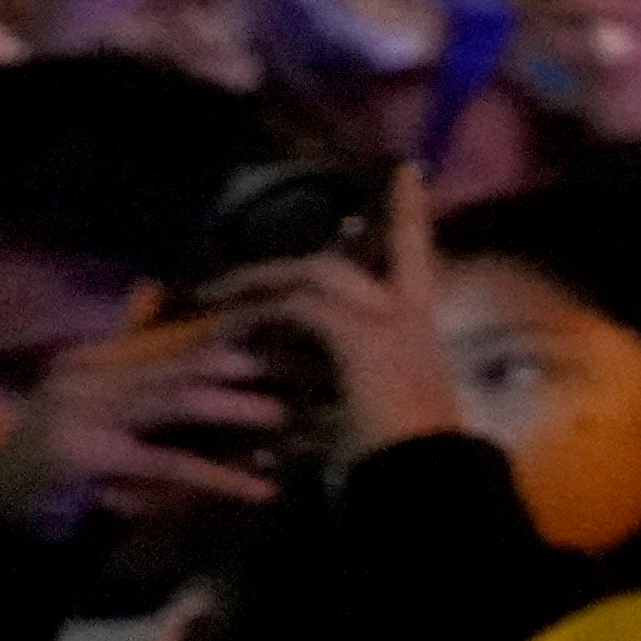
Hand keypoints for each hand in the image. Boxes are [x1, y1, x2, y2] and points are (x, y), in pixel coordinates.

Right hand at [0, 307, 296, 539]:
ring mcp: (80, 415)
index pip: (177, 341)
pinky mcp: (84, 458)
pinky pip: (165, 465)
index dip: (236, 339)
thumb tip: (240, 370)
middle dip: (248, 365)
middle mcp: (86, 377)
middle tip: (308, 368)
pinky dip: (219, 477)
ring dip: (237, 409)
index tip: (291, 338)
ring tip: (287, 415)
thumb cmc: (70, 462)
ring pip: (177, 403)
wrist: (1, 504)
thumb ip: (158, 390)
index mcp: (95, 360)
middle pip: (183, 363)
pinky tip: (261, 489)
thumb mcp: (109, 415)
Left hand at [207, 176, 463, 455]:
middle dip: (279, 269)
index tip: (409, 171)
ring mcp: (382, 319)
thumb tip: (325, 378)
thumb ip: (358, 376)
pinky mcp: (354, 334)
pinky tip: (231, 329)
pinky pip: (296, 307)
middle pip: (338, 265)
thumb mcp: (383, 401)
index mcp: (420, 326)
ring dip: (259, 285)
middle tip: (229, 280)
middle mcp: (405, 312)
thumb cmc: (411, 451)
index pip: (418, 253)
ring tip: (216, 300)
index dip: (412, 211)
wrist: (424, 470)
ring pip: (313, 276)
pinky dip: (260, 314)